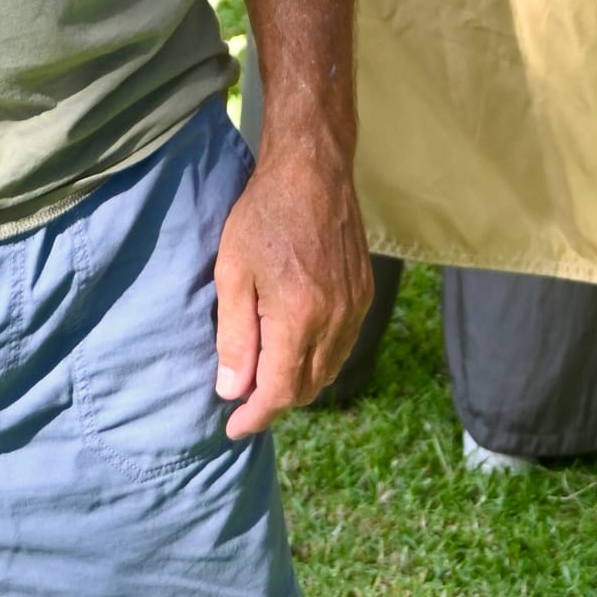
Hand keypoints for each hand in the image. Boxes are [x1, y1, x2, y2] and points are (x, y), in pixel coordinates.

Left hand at [212, 138, 374, 437]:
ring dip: (298, 382)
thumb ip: (234, 336)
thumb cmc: (263, 214)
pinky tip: (296, 344)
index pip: (279, 391)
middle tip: (244, 397)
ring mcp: (355, 307)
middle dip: (275, 401)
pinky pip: (343, 345)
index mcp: (299, 317)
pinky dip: (319, 357)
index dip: (255, 416)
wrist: (312, 169)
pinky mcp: (365, 294)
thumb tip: (231, 390)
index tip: (233, 427)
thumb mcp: (232, 271)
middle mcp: (335, 320)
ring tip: (266, 373)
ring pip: (328, 370)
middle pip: (307, 387)